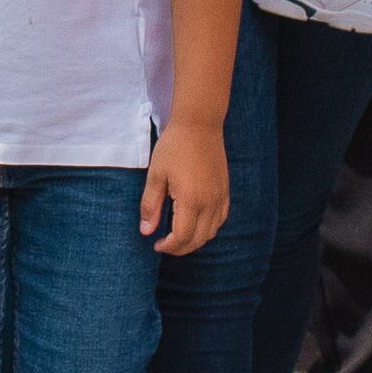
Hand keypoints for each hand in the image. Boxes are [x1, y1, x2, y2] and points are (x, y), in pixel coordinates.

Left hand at [140, 113, 229, 253]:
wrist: (199, 124)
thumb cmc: (174, 146)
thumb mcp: (156, 175)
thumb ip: (151, 205)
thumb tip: (146, 231)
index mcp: (191, 200)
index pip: (182, 237)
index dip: (169, 247)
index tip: (156, 245)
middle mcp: (209, 203)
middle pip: (198, 239)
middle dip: (181, 248)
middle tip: (165, 245)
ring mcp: (220, 197)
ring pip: (211, 232)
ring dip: (195, 240)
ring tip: (178, 237)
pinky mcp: (225, 191)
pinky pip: (220, 219)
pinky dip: (209, 228)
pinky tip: (196, 224)